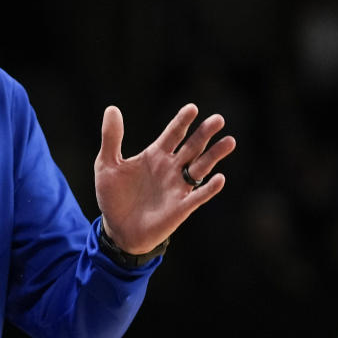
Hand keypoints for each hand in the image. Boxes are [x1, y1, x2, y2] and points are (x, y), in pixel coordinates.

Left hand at [94, 104, 235, 253]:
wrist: (117, 229)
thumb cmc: (113, 196)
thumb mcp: (107, 164)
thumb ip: (111, 138)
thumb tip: (112, 108)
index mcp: (155, 155)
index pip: (173, 134)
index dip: (182, 121)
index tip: (192, 108)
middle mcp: (171, 168)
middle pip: (192, 146)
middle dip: (204, 133)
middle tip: (218, 119)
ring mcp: (178, 187)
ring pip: (201, 167)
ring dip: (214, 155)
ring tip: (229, 141)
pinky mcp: (181, 207)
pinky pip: (198, 196)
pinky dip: (209, 188)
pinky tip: (219, 178)